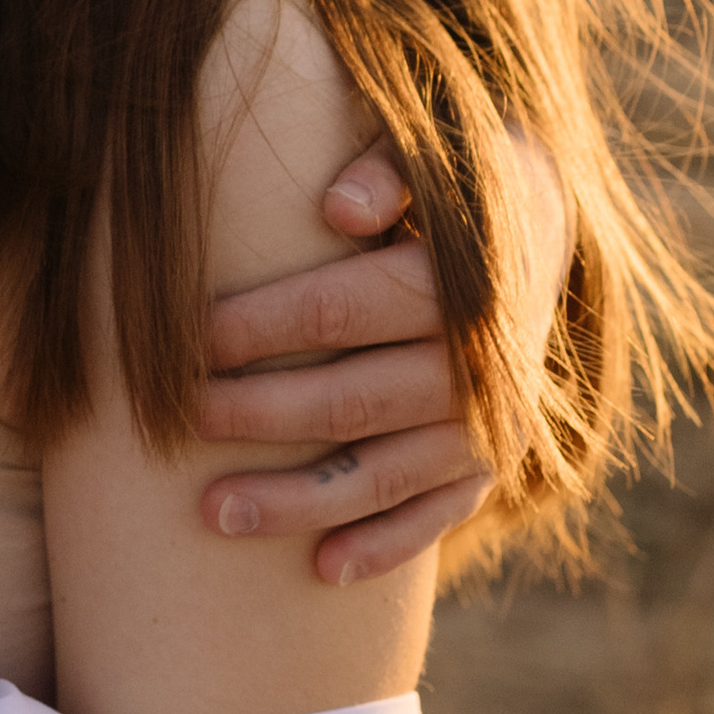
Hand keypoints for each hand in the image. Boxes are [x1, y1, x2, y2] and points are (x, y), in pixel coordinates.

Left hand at [195, 131, 569, 583]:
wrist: (533, 227)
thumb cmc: (450, 181)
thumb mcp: (435, 145)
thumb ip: (385, 166)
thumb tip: (336, 208)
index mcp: (460, 288)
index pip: (343, 310)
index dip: (262, 326)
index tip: (189, 338)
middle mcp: (480, 369)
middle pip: (352, 401)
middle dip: (260, 415)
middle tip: (180, 421)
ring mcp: (487, 428)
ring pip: (382, 476)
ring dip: (298, 502)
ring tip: (213, 514)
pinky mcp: (488, 467)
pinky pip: (435, 517)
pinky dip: (382, 545)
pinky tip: (321, 568)